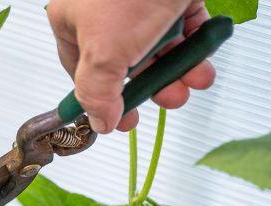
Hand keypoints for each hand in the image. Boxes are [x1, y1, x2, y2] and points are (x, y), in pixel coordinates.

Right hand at [46, 0, 215, 132]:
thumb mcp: (104, 55)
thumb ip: (98, 95)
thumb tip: (99, 122)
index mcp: (73, 21)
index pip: (82, 72)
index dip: (104, 99)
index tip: (122, 121)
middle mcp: (103, 11)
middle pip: (126, 62)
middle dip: (152, 85)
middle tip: (169, 98)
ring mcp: (138, 1)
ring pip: (157, 46)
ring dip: (177, 70)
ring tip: (193, 80)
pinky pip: (182, 26)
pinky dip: (194, 45)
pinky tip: (203, 58)